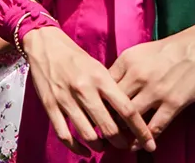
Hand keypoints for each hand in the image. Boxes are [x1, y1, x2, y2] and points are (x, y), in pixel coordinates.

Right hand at [22, 26, 154, 154]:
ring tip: (104, 146)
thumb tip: (124, 116)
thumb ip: (111, 90)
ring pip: (88, 134)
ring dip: (100, 146)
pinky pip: (64, 135)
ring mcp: (66, 99)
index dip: (140, 130)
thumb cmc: (76, 57)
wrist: (45, 44)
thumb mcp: (98, 68)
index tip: (149, 143)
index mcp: (100, 78)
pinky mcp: (50, 106)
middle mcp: (84, 90)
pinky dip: (76, 148)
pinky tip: (84, 151)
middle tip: (124, 144)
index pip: (126, 109)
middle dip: (120, 142)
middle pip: (109, 127)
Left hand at [108, 22, 194, 139]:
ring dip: (124, 132)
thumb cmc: (167, 50)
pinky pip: (155, 126)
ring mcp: (155, 91)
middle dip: (107, 119)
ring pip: (131, 118)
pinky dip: (144, 138)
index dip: (99, 101)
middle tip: (104, 130)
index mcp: (126, 61)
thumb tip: (108, 86)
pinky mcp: (173, 104)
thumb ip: (123, 68)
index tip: (96, 113)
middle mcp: (137, 76)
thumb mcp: (138, 52)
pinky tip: (140, 146)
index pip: (104, 86)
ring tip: (119, 141)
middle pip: (113, 103)